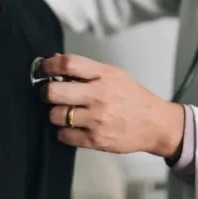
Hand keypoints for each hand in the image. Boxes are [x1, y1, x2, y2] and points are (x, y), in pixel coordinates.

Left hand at [40, 54, 184, 158]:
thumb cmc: (134, 97)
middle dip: (45, 92)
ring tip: (65, 112)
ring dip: (55, 113)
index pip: (68, 64)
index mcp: (104, 76)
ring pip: (56, 115)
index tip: (42, 69)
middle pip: (54, 92)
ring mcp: (96, 119)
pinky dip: (64, 132)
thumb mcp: (115, 75)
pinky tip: (73, 127)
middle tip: (49, 93)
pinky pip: (64, 136)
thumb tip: (56, 59)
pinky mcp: (95, 139)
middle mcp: (99, 96)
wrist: (155, 124)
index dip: (48, 65)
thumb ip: (86, 69)